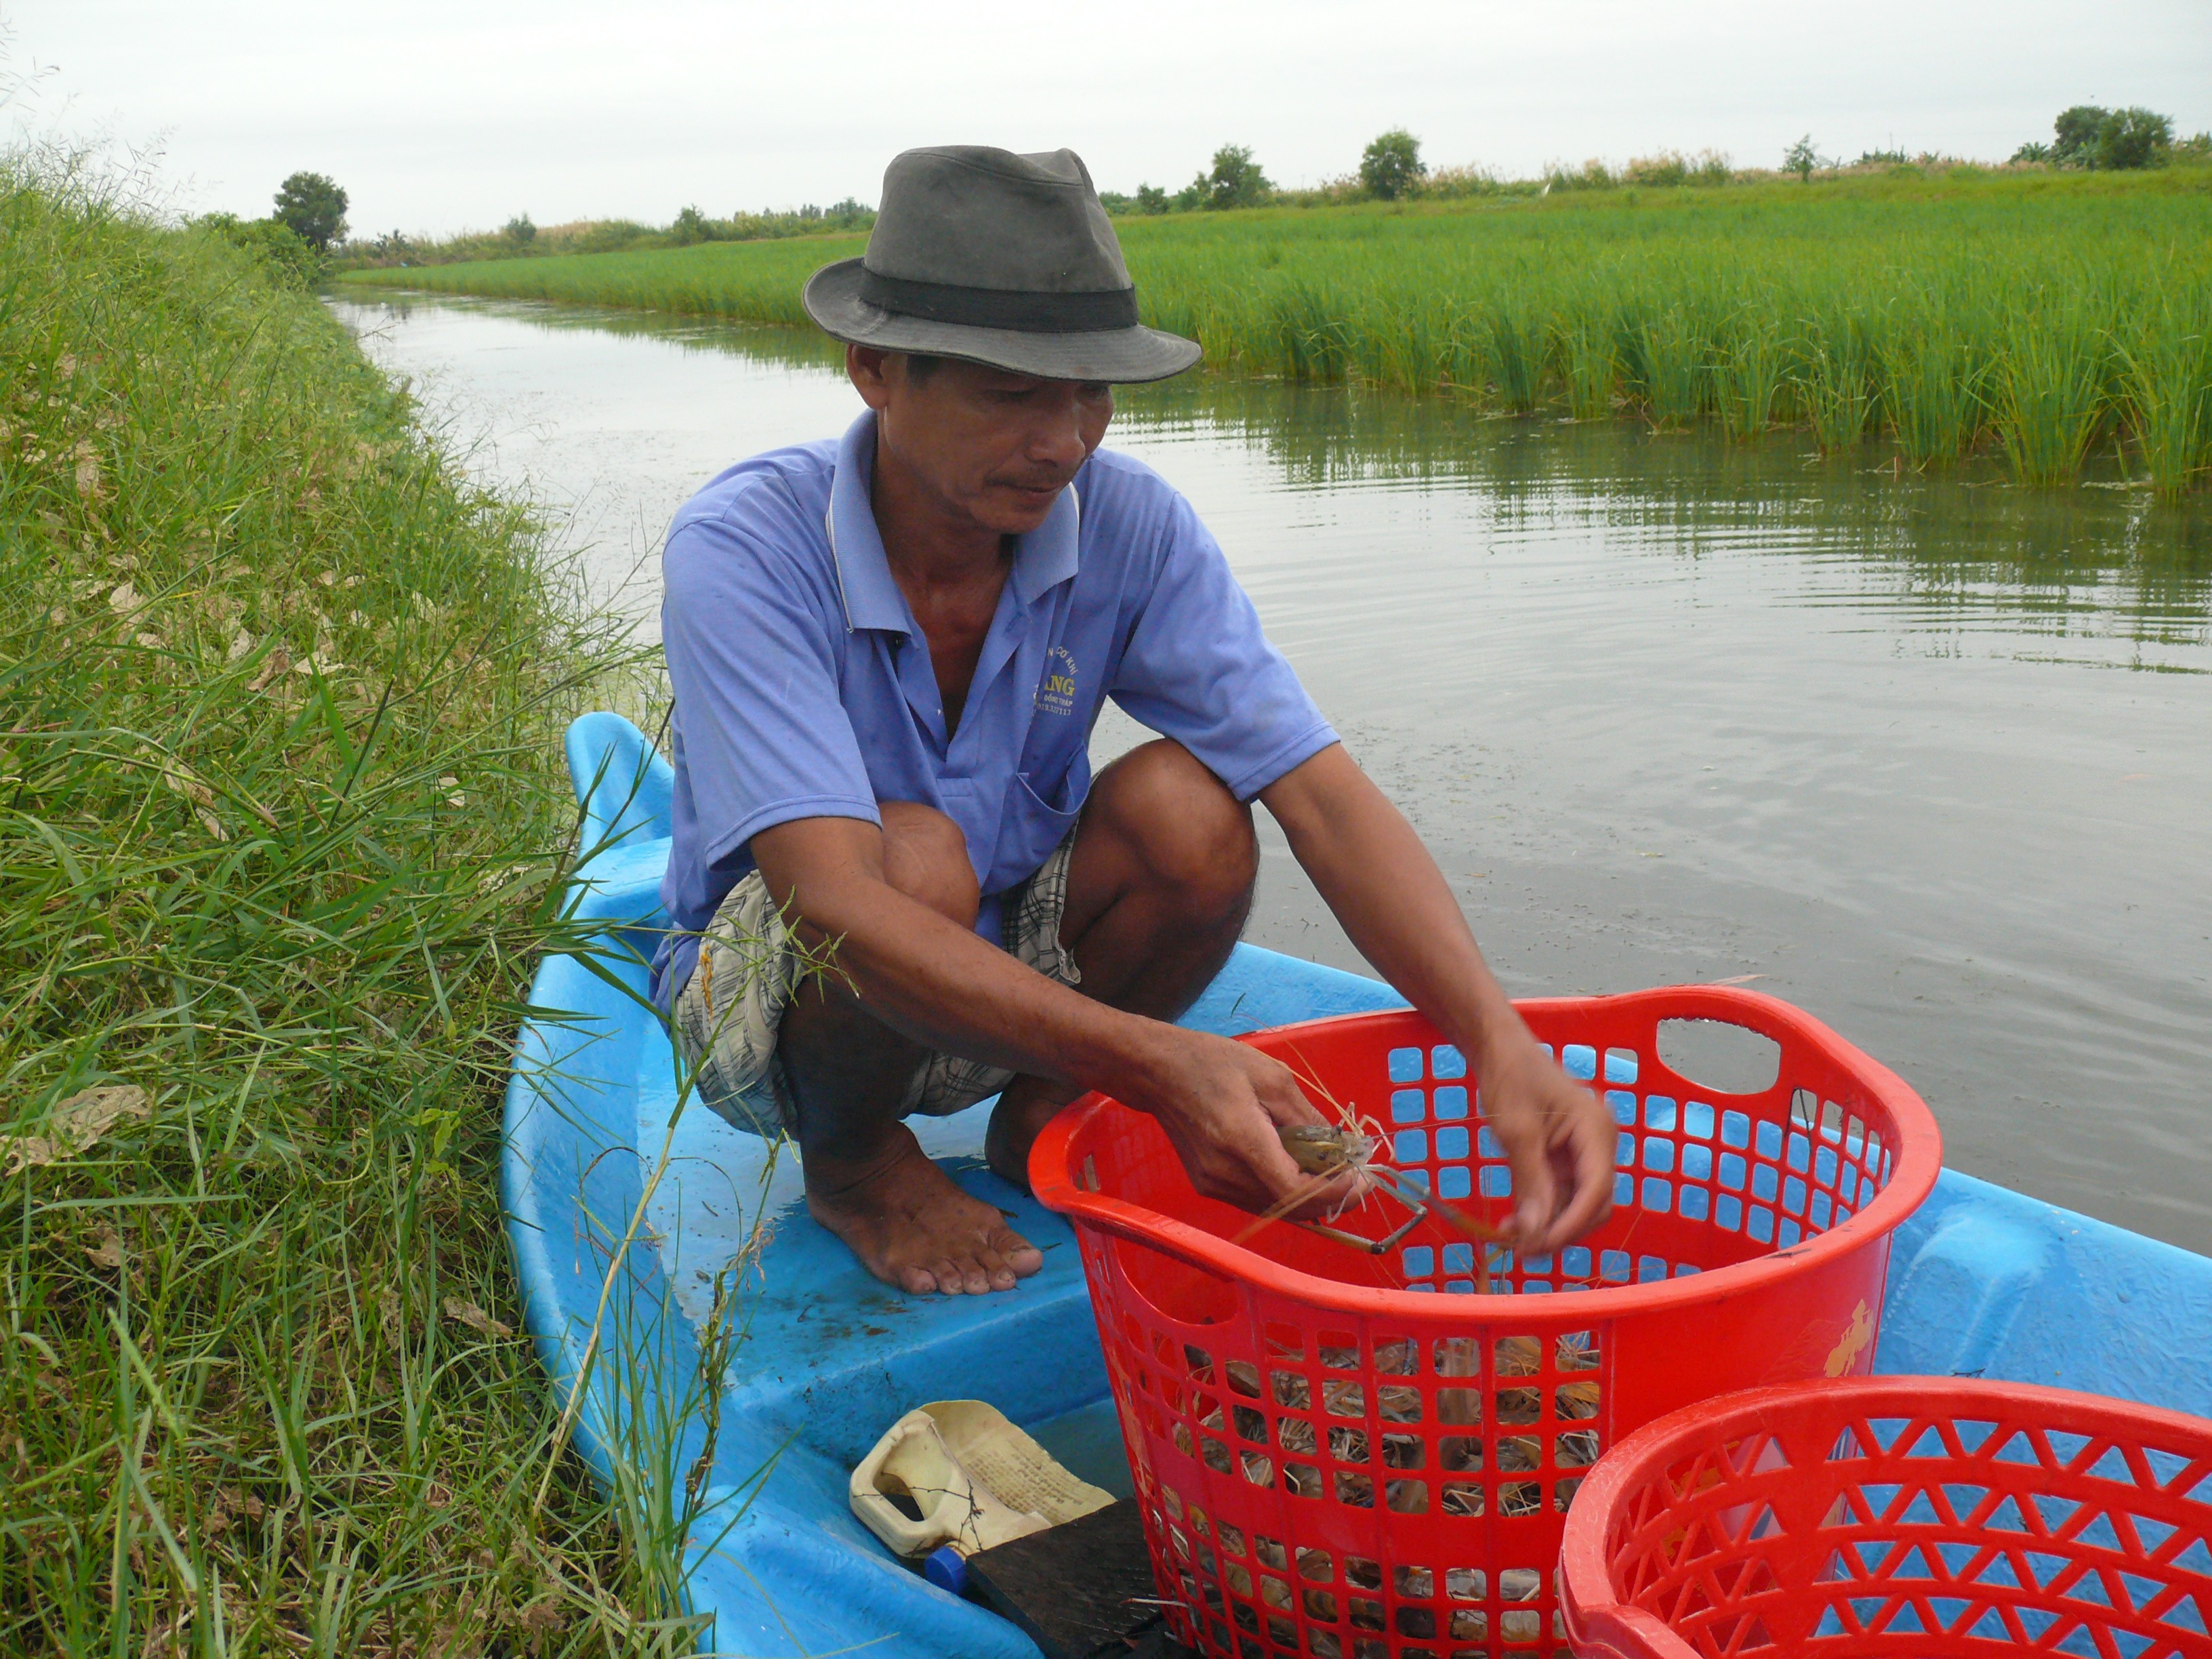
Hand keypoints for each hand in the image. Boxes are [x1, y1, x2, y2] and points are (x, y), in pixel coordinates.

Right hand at [1126, 1030, 1358, 1217]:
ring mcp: (1213, 1184)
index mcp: (1242, 1139)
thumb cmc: (1214, 1063)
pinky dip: (1286, 1192)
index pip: (1296, 1190)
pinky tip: (1301, 1171)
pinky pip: (1258, 1199)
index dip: (1336, 1192)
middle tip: (1359, 1177)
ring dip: (1310, 1197)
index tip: (1363, 1178)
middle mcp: (1225, 1172)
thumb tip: (1339, 1147)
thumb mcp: (1272, 1077)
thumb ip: (1306, 1117)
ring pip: (1276, 1208)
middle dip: (1332, 1197)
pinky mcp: (1208, 1186)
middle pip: (1290, 1206)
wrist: (1157, 1072)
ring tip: (1335, 1172)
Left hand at [1477, 1036, 1614, 1253]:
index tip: (1540, 1244)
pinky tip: (1514, 1223)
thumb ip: (1530, 1182)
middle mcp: (1599, 1145)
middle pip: (1595, 1204)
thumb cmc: (1510, 1078)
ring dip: (1549, 1226)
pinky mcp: (1566, 1160)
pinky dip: (1542, 1212)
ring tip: (1511, 1238)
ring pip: (1578, 1205)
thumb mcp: (1517, 1131)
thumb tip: (1535, 1232)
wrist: (1499, 1051)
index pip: (1597, 1189)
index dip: (1572, 1223)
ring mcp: (1584, 1154)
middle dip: (1563, 1230)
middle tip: (1523, 1249)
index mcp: (1597, 1130)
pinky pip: (1561, 1195)